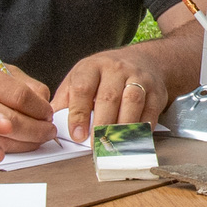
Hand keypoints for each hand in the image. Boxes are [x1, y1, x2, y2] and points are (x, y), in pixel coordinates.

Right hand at [0, 55, 57, 150]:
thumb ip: (18, 81)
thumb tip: (43, 99)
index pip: (20, 95)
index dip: (39, 109)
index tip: (49, 116)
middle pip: (10, 118)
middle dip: (35, 129)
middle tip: (49, 133)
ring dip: (20, 142)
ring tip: (36, 142)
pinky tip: (2, 152)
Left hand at [53, 50, 170, 143]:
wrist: (143, 60)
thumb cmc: (105, 76)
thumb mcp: (80, 78)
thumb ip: (66, 100)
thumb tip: (50, 125)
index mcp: (92, 66)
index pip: (82, 89)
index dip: (78, 114)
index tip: (77, 135)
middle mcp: (116, 69)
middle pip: (108, 97)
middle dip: (101, 125)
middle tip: (95, 145)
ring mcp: (139, 78)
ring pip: (132, 102)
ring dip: (122, 127)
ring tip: (114, 144)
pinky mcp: (156, 91)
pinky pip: (151, 111)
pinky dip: (142, 128)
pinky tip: (133, 139)